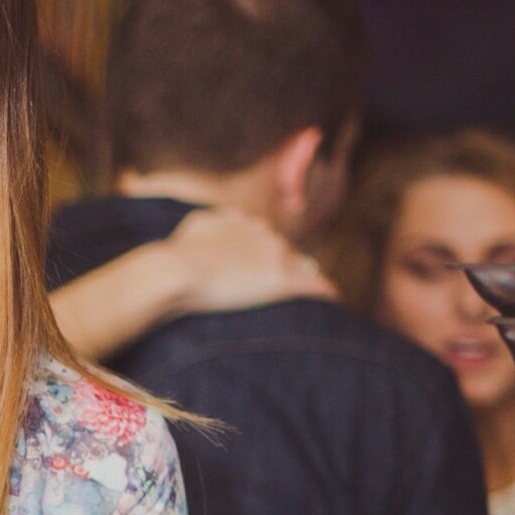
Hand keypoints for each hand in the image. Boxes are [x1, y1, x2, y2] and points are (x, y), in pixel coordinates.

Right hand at [164, 208, 335, 314]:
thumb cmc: (179, 251)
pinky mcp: (279, 281)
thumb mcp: (195, 224)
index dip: (268, 249)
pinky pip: (312, 285)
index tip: (271, 260)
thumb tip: (223, 217)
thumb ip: (214, 219)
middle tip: (300, 276)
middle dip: (292, 262)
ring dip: (310, 275)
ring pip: (303, 266)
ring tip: (321, 289)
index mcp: (244, 223)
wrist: (180, 269)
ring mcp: (273, 257)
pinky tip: (334, 297)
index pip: (264, 235)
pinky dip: (324, 290)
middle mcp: (263, 236)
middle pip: (287, 249)